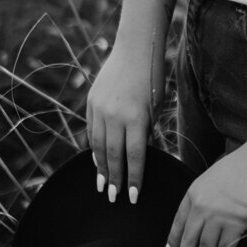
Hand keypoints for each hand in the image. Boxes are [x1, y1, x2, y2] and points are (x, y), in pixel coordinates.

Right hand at [85, 40, 163, 203]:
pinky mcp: (91, 102)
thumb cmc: (152, 78)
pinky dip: (94, 147)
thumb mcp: (154, 107)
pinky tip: (96, 160)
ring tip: (101, 185)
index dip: (134, 179)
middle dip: (114, 179)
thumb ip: (145, 131)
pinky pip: (91, 131)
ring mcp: (100, 109)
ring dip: (100, 167)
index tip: (133, 197)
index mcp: (137, 118)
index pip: (135, 157)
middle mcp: (116, 115)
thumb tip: (137, 155)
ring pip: (98, 146)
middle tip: (113, 197)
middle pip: (113, 155)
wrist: (135, 48)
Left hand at [164, 143, 246, 246]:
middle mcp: (201, 207)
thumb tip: (204, 217)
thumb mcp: (213, 176)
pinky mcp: (236, 224)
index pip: (178, 223)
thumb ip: (205, 196)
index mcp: (193, 193)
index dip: (172, 242)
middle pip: (188, 240)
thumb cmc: (242, 165)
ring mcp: (217, 217)